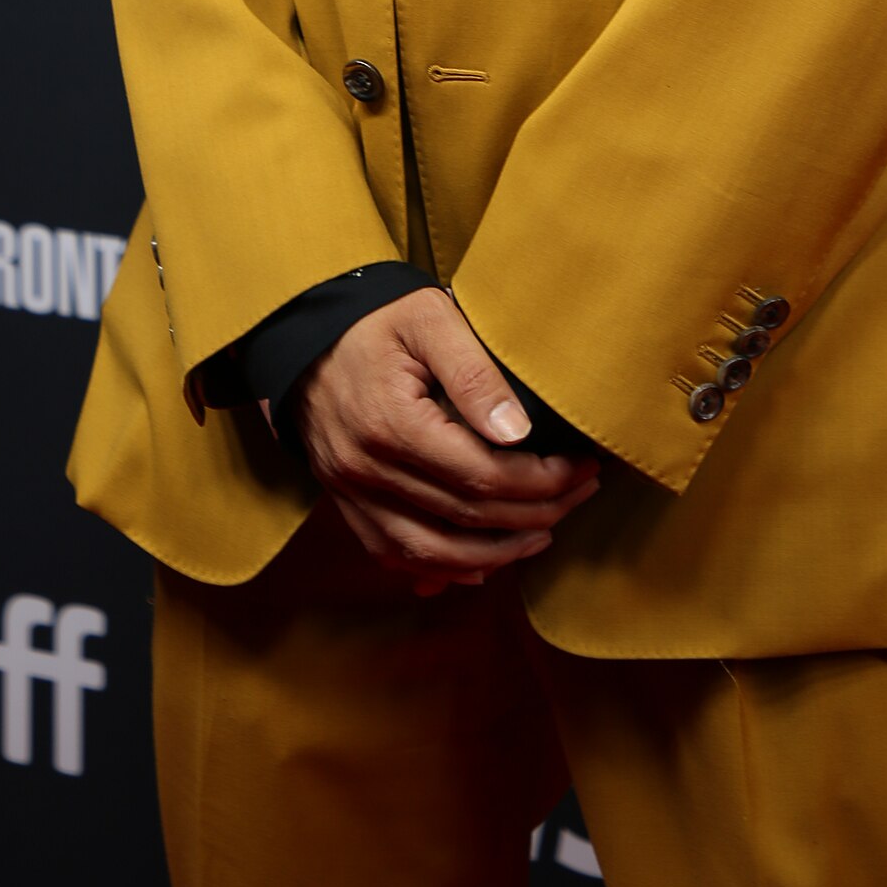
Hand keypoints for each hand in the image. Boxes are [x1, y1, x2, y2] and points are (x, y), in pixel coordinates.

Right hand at [294, 289, 599, 595]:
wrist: (305, 337)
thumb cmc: (376, 321)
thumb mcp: (428, 318)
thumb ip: (474, 371)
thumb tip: (519, 431)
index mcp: (392, 424)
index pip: (483, 474)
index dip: (542, 481)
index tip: (581, 468)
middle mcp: (367, 470)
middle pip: (466, 517)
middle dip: (535, 514)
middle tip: (580, 495)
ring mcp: (351, 493)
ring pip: (433, 552)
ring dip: (496, 554)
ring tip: (543, 533)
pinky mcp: (345, 503)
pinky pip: (396, 555)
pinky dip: (443, 568)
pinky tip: (482, 565)